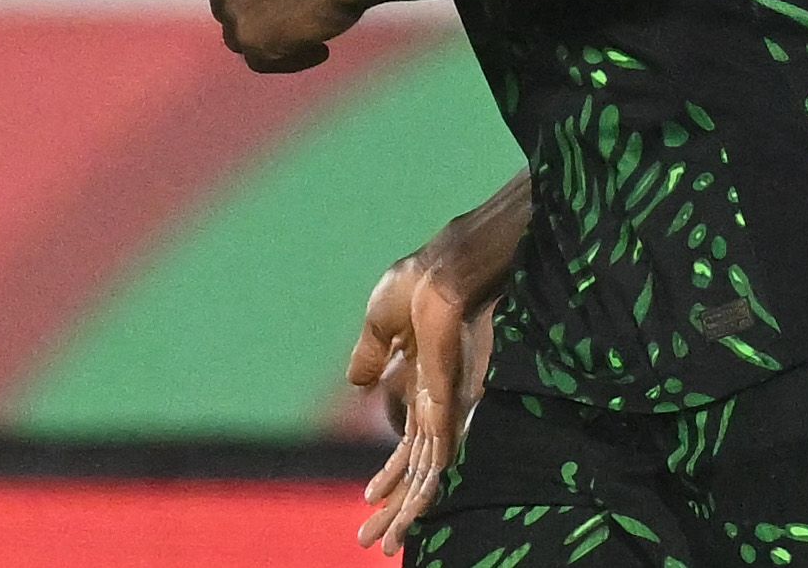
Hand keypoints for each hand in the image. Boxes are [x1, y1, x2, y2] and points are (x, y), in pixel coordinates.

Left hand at [200, 0, 369, 70]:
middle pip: (229, 11)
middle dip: (256, 17)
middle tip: (289, 19)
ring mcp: (234, 15)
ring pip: (241, 40)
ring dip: (269, 40)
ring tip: (310, 38)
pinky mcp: (253, 45)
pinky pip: (263, 63)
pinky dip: (291, 60)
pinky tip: (319, 50)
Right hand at [344, 254, 499, 551]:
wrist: (439, 268)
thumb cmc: (417, 285)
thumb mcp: (379, 325)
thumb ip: (371, 357)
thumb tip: (359, 383)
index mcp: (421, 388)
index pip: (406, 447)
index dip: (389, 478)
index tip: (370, 503)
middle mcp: (436, 403)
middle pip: (414, 470)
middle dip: (393, 509)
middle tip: (374, 544)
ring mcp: (444, 404)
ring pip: (427, 472)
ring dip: (404, 509)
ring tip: (387, 545)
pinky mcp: (448, 400)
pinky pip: (438, 451)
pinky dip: (426, 484)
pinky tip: (415, 512)